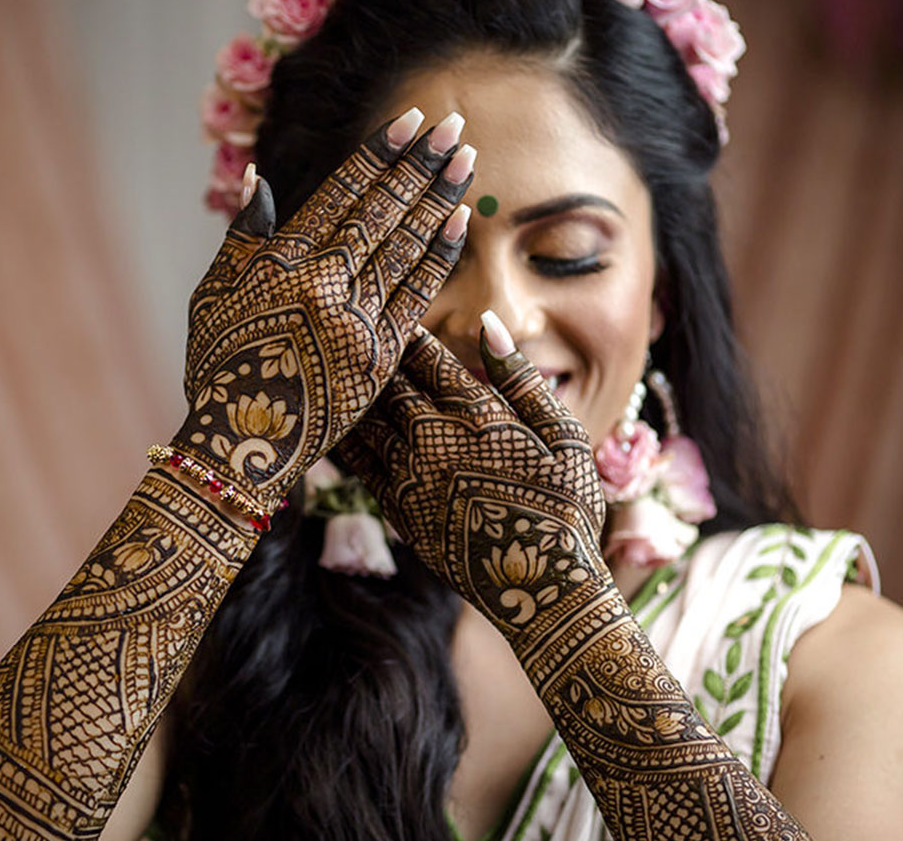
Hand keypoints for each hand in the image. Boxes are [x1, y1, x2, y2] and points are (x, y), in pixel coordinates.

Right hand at [174, 109, 475, 511]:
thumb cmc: (220, 367)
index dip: (378, 157)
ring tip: (467, 161)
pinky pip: (415, 295)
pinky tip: (459, 221)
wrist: (241, 446)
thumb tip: (262, 180)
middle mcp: (319, 286)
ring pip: (404, 246)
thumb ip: (242, 237)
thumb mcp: (213, 295)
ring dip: (439, 199)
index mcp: (279, 264)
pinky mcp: (377, 357)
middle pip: (381, 212)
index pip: (340, 196)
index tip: (410, 123)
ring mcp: (353, 321)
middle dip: (420, 166)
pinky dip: (437, 256)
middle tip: (454, 126)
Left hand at [331, 319, 607, 646]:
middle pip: (386, 385)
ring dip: (352, 394)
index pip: (425, 357)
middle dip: (370, 358)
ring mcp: (410, 477)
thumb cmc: (567, 508)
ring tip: (335, 371)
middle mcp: (433, 441)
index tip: (392, 314)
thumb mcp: (564, 436)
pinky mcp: (397, 510)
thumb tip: (489, 322)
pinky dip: (346, 437)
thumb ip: (521, 379)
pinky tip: (337, 422)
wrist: (542, 589)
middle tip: (351, 335)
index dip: (406, 333)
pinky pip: (358, 463)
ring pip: (365, 421)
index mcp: (475, 415)